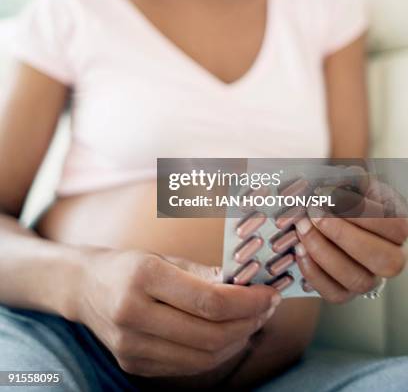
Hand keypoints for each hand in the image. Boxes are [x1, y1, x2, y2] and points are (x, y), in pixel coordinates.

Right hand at [75, 247, 281, 378]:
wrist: (84, 287)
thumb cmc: (131, 265)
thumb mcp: (165, 257)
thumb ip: (205, 274)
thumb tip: (248, 287)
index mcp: (143, 276)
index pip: (209, 301)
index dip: (248, 302)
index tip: (270, 294)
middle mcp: (134, 314)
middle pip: (210, 334)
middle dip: (249, 323)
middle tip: (268, 307)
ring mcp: (131, 345)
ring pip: (202, 357)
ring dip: (237, 341)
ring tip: (253, 321)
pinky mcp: (133, 365)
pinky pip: (187, 366)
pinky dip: (215, 354)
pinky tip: (228, 335)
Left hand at [290, 167, 407, 302]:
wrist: (334, 218)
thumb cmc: (346, 197)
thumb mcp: (354, 183)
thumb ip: (352, 179)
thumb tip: (347, 176)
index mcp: (399, 227)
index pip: (393, 225)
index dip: (361, 211)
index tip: (330, 195)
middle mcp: (391, 258)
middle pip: (381, 259)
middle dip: (343, 235)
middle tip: (314, 213)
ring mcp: (370, 278)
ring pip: (357, 279)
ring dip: (324, 252)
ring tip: (301, 227)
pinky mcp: (347, 292)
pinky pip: (334, 293)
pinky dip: (314, 273)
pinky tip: (299, 249)